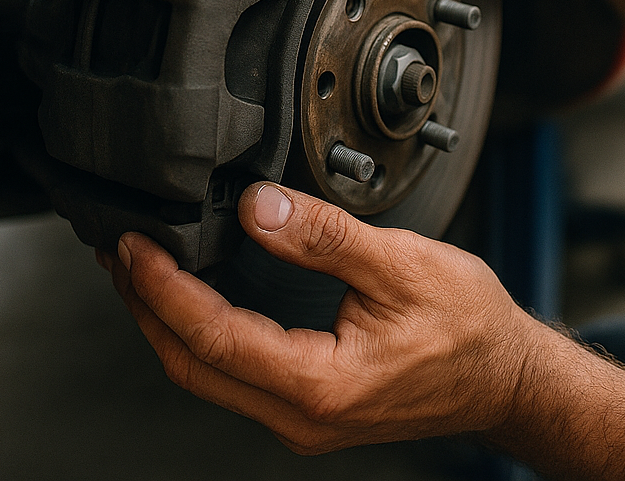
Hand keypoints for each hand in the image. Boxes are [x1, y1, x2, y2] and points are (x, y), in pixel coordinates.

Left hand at [100, 182, 544, 453]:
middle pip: (193, 366)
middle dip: (146, 308)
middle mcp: (301, 415)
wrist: (504, 375)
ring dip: (169, 321)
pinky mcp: (310, 405)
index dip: (163, 289)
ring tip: (144, 271)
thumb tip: (260, 207)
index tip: (135, 247)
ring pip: (210, 375)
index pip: (213, 336)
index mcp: (320, 384)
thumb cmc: (468, 327)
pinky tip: (199, 299)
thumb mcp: (401, 265)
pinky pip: (236, 373)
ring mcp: (303, 417)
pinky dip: (204, 332)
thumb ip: (325, 237)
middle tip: (120, 254)